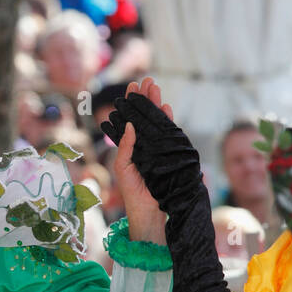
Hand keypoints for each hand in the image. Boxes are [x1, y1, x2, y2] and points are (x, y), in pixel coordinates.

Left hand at [112, 78, 169, 242]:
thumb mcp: (122, 167)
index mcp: (132, 146)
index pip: (132, 119)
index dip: (133, 103)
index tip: (133, 86)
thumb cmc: (132, 192)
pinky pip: (169, 133)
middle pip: (146, 116)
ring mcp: (157, 148)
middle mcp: (145, 144)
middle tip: (147, 80)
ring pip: (157, 121)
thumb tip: (129, 124)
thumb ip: (125, 146)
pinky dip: (167, 120)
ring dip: (157, 104)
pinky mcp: (168, 154)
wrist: (148, 211)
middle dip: (147, 98)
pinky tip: (166, 108)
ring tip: (155, 87)